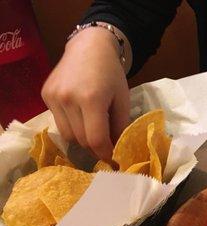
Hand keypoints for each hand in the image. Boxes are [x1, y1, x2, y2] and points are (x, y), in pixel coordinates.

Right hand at [41, 28, 129, 160]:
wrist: (89, 48)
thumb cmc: (111, 74)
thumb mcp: (122, 100)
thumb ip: (120, 127)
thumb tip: (117, 151)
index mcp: (91, 99)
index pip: (95, 139)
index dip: (105, 153)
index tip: (113, 158)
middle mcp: (68, 99)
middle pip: (81, 140)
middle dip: (95, 147)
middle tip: (105, 145)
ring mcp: (54, 97)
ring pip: (67, 135)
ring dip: (81, 138)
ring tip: (93, 130)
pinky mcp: (45, 95)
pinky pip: (59, 122)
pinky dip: (71, 125)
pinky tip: (80, 115)